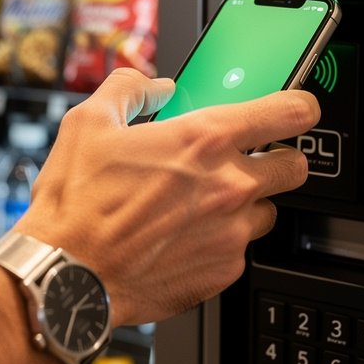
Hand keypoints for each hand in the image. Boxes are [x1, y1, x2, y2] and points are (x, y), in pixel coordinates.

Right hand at [15, 68, 319, 325]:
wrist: (65, 276)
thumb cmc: (76, 205)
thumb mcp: (89, 122)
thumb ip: (130, 90)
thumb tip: (152, 86)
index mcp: (205, 140)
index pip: (291, 112)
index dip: (299, 107)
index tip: (296, 109)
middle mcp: (229, 186)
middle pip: (295, 166)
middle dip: (277, 160)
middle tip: (248, 161)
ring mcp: (231, 233)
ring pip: (268, 212)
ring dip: (246, 206)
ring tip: (204, 205)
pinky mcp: (223, 272)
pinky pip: (240, 251)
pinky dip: (221, 243)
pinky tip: (184, 238)